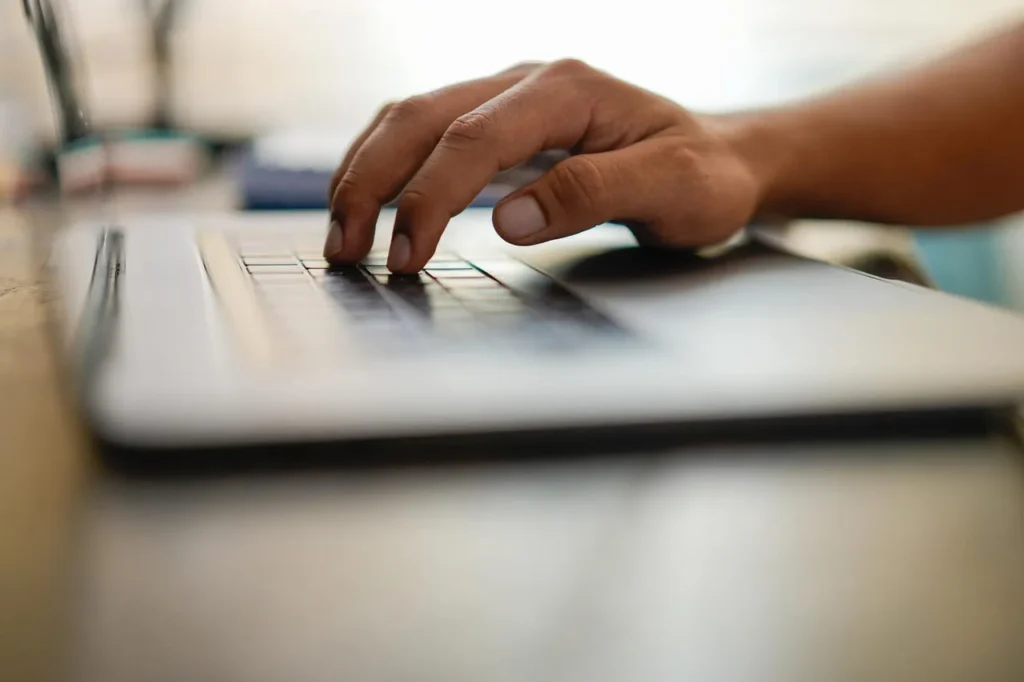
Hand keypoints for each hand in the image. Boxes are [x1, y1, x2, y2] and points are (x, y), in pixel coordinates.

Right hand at [325, 60, 763, 272]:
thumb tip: (510, 219)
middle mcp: (528, 83)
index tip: (406, 254)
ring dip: (367, 172)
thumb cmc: (702, 177)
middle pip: (422, 117)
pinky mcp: (500, 126)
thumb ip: (593, 195)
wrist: (719, 161)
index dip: (430, 196)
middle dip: (372, 181)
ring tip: (342, 232)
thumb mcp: (673, 189)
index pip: (473, 137)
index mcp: (568, 89)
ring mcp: (509, 100)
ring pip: (411, 119)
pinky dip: (388, 168)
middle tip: (345, 248)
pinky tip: (371, 204)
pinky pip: (426, 135)